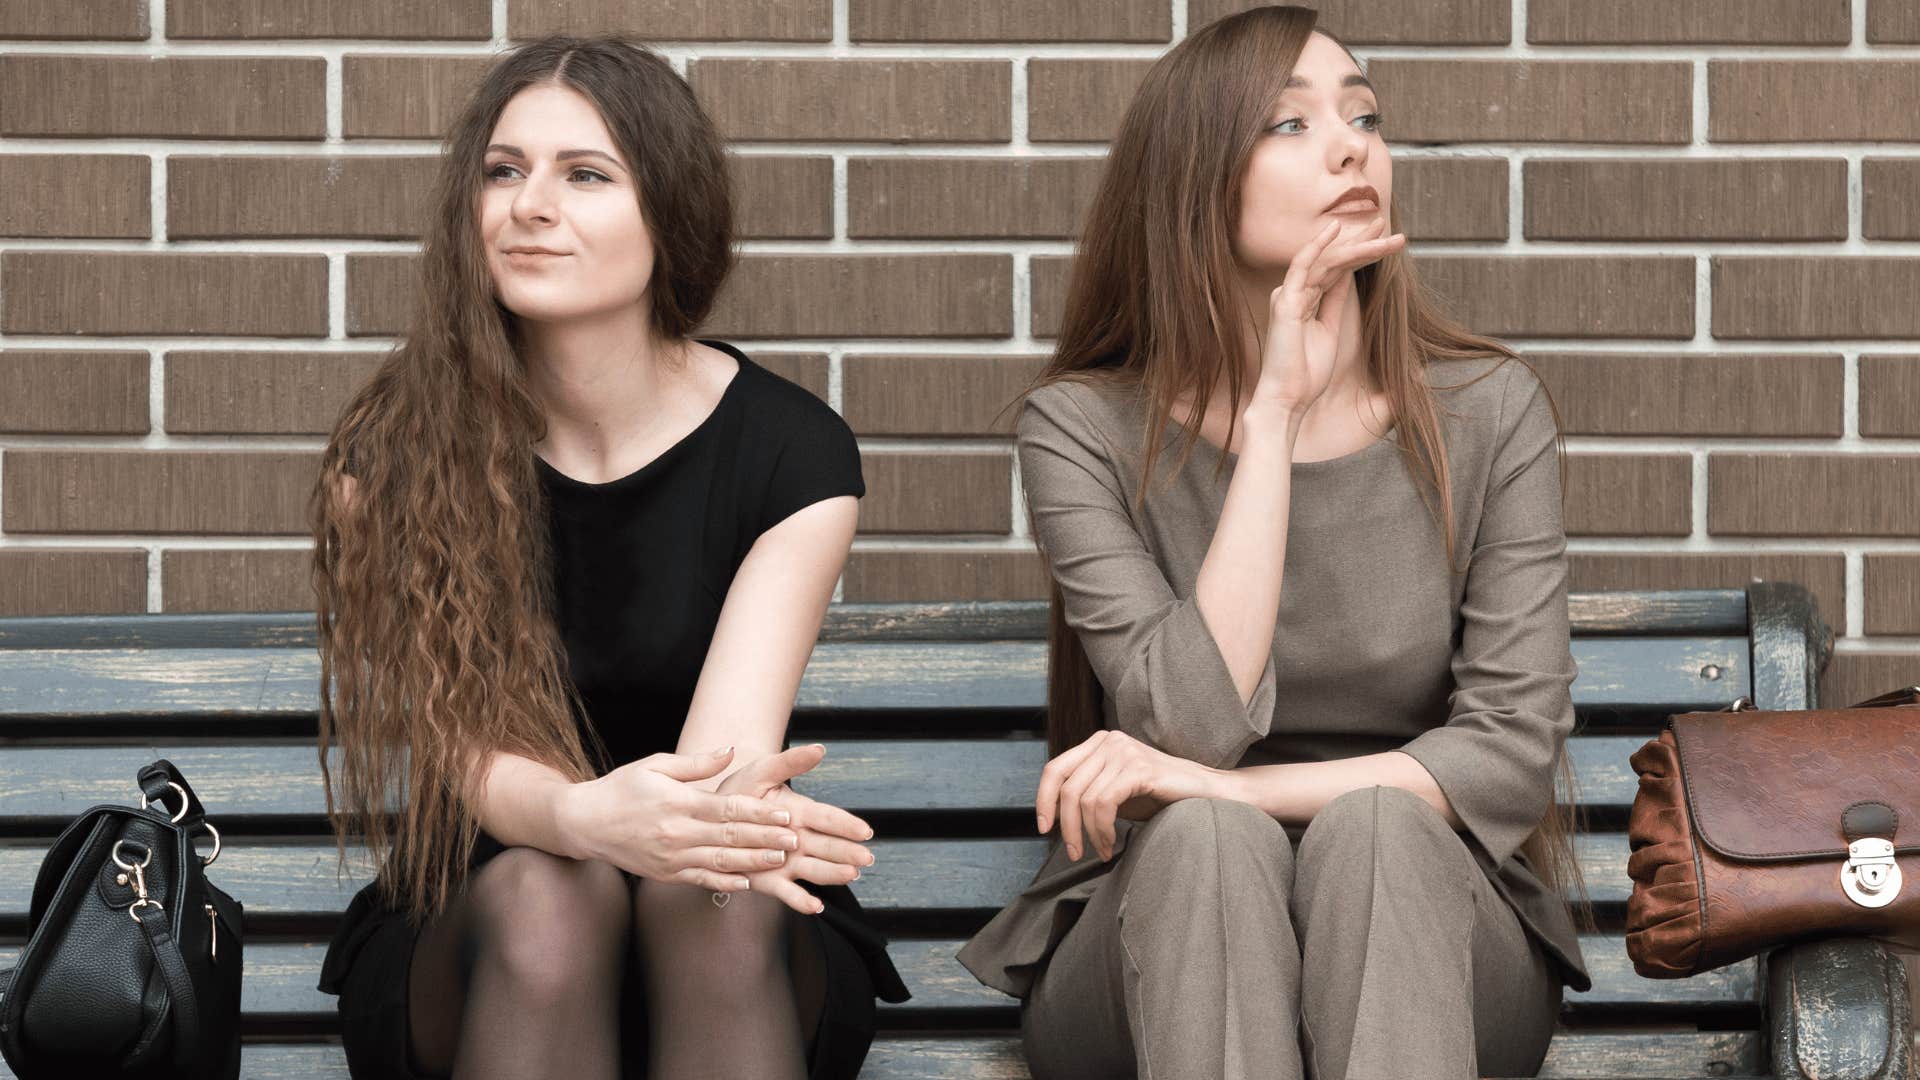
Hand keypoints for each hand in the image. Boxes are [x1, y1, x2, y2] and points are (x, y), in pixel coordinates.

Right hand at [565, 746, 799, 893]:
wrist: (584, 823)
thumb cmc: (621, 789)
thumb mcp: (655, 765)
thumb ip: (696, 763)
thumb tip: (731, 751)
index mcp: (678, 802)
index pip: (728, 808)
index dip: (760, 812)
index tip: (785, 813)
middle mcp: (677, 833)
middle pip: (730, 836)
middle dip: (766, 838)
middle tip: (795, 839)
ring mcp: (671, 857)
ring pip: (720, 861)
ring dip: (753, 861)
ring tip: (780, 860)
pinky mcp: (666, 874)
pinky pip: (701, 879)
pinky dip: (725, 882)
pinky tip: (748, 883)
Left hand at [718, 744, 876, 914]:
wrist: (714, 817)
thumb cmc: (741, 791)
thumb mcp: (763, 771)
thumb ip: (790, 762)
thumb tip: (820, 748)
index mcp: (799, 812)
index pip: (828, 818)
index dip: (846, 824)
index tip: (864, 830)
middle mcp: (798, 839)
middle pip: (827, 846)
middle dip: (848, 852)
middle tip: (866, 857)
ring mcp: (787, 861)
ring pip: (815, 869)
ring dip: (833, 873)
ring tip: (850, 874)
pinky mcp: (771, 880)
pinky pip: (788, 892)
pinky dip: (801, 900)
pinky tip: (815, 906)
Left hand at [1035, 730, 1225, 862]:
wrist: (1207, 793)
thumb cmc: (1161, 797)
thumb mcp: (1115, 793)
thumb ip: (1088, 795)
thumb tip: (1054, 814)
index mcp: (1100, 742)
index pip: (1055, 769)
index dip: (1043, 799)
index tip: (1044, 828)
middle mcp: (1109, 741)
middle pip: (1066, 786)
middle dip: (1066, 826)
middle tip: (1073, 853)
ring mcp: (1124, 752)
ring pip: (1084, 799)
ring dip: (1088, 834)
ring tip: (1101, 851)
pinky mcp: (1138, 768)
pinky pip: (1103, 804)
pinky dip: (1101, 831)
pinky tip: (1110, 845)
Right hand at [1257, 216, 1405, 414]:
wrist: (1287, 399)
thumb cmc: (1306, 373)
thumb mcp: (1329, 331)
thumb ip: (1335, 303)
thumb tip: (1348, 278)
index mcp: (1305, 301)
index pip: (1336, 269)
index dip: (1359, 252)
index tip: (1383, 238)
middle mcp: (1295, 293)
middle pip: (1333, 260)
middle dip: (1360, 240)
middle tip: (1383, 222)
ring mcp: (1289, 296)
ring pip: (1327, 261)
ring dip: (1357, 245)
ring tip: (1383, 231)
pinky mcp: (1286, 302)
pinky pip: (1302, 267)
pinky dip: (1318, 246)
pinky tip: (1335, 229)